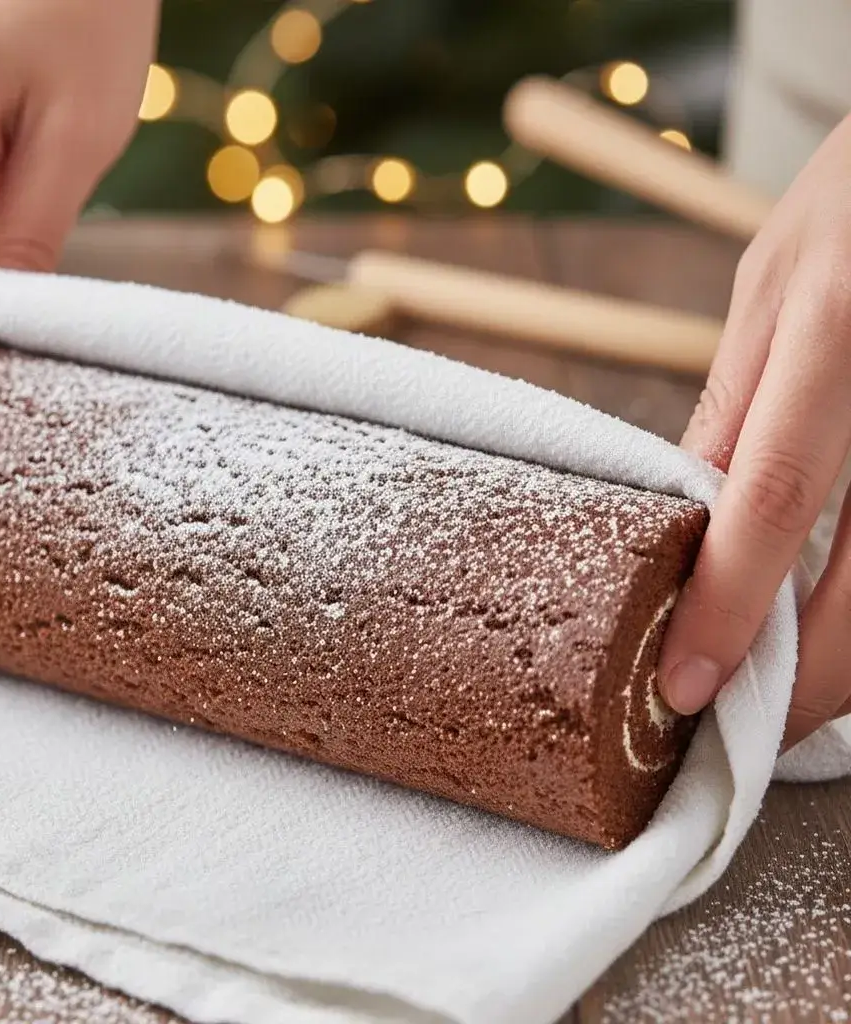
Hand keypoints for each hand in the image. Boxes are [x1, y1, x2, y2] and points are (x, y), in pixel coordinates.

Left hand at [657, 113, 850, 749]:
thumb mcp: (773, 284)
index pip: (770, 501)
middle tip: (757, 727)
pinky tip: (845, 618)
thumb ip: (738, 404)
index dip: (729, 609)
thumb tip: (691, 514)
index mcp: (832, 332)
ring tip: (804, 689)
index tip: (686, 689)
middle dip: (815, 677)